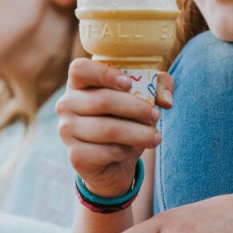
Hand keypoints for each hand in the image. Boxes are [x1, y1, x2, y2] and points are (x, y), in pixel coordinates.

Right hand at [55, 58, 172, 197]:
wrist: (112, 162)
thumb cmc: (125, 120)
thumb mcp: (141, 99)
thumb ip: (157, 87)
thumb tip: (166, 99)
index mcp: (79, 83)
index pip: (80, 69)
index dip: (104, 73)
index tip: (129, 83)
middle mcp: (66, 104)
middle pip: (103, 100)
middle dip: (136, 107)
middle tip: (156, 115)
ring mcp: (67, 130)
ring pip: (108, 129)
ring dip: (138, 133)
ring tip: (156, 137)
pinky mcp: (76, 156)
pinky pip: (107, 151)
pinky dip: (126, 151)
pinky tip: (132, 150)